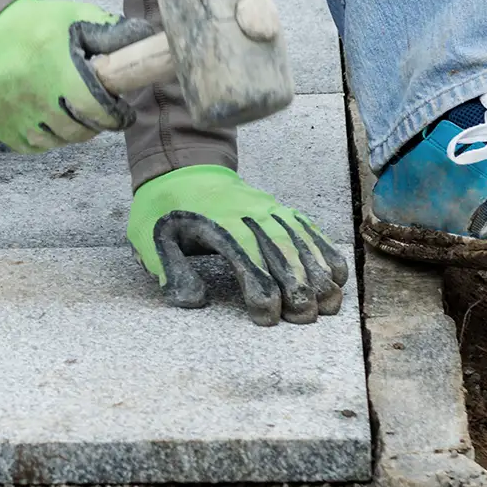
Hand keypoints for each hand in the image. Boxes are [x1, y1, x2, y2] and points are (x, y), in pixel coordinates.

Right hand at [0, 0, 153, 152]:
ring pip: (55, 141)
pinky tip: (50, 121)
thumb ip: (108, 32)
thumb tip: (142, 40)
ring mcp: (11, 111)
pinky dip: (45, 139)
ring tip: (73, 114)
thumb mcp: (74, 17)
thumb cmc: (36, 25)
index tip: (122, 114)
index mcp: (56, 66)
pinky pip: (31, 146)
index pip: (95, 108)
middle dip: (95, 124)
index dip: (115, 116)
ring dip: (70, 133)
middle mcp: (32, 93)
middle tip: (98, 112)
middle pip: (77, 130)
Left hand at [127, 165, 348, 325]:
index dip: (263, 293)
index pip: (249, 262)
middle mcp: (249, 216)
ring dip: (319, 275)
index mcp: (218, 226)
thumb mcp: (150, 239)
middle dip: (300, 289)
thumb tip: (193, 302)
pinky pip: (309, 230)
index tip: (266, 317)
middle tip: (305, 319)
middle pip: (284, 254)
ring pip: (302, 243)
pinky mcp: (278, 210)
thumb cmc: (164, 210)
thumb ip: (170, 271)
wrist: (181, 168)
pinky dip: (326, 251)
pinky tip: (337, 276)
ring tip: (328, 305)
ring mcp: (268, 210)